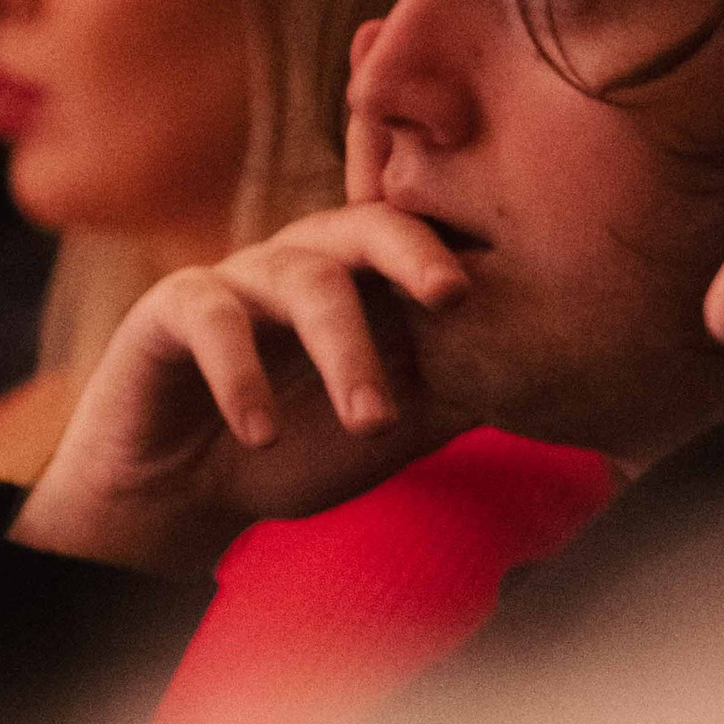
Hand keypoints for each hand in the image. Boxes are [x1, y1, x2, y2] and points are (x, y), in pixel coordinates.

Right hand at [11, 204, 474, 572]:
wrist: (182, 495)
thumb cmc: (293, 448)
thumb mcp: (393, 426)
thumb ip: (457, 394)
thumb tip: (551, 378)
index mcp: (363, 281)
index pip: (421, 240)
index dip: (464, 249)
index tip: (519, 284)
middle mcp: (305, 261)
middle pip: (367, 229)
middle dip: (414, 253)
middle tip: (453, 297)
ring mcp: (239, 278)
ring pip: (303, 280)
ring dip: (345, 351)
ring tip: (370, 424)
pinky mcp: (172, 309)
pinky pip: (212, 317)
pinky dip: (242, 374)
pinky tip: (260, 433)